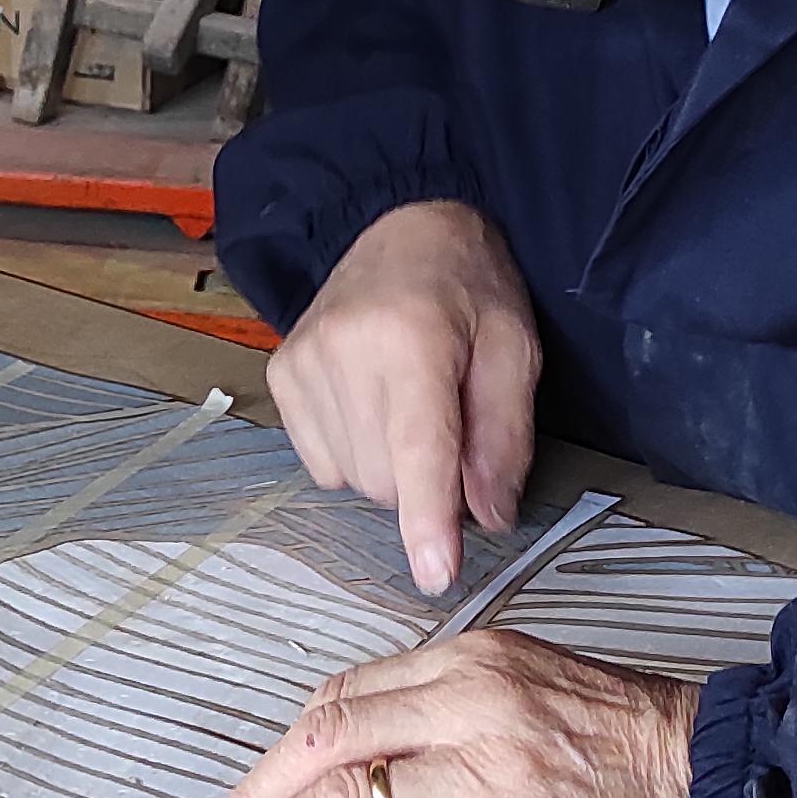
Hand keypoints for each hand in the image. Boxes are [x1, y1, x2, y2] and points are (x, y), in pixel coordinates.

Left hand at [189, 629, 715, 797]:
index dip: (280, 759)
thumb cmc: (651, 757)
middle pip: (325, 745)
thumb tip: (380, 776)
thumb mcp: (545, 701)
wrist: (741, 792)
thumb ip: (462, 718)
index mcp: (474, 661)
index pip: (344, 701)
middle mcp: (474, 701)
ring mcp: (494, 771)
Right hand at [268, 199, 538, 595]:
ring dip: (391, 467)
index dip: (429, 520)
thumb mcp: (515, 348)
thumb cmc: (468, 286)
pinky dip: (356, 452)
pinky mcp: (280, 375)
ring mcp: (302, 363)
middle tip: (452, 423)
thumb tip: (490, 517)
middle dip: (426, 480)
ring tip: (409, 401)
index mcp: (413, 339)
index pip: (420, 450)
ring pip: (353, 479)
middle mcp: (345, 351)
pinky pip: (322, 463)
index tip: (435, 575)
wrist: (403, 223)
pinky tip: (373, 403)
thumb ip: (506, 436)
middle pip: (387, 480)